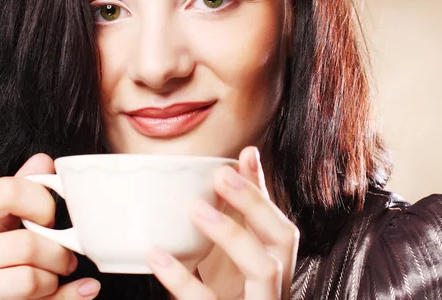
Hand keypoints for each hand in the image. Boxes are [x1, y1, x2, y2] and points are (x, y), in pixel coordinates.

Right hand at [0, 154, 100, 299]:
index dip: (41, 202)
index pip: (9, 192)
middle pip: (26, 245)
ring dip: (53, 279)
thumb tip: (44, 162)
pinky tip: (80, 291)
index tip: (48, 217)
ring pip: (27, 281)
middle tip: (64, 254)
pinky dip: (65, 299)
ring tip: (53, 274)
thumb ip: (11, 192)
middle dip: (57, 251)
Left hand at [147, 146, 299, 299]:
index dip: (263, 190)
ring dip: (232, 233)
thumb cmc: (230, 299)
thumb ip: (238, 216)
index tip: (242, 155)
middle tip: (221, 175)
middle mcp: (276, 287)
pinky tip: (158, 256)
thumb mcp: (233, 260)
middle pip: (283, 240)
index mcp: (275, 268)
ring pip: (263, 270)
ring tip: (196, 207)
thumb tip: (244, 158)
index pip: (280, 223)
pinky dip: (184, 281)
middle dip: (255, 203)